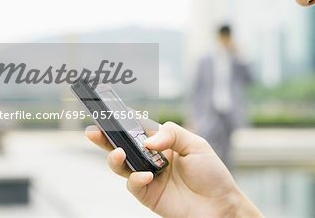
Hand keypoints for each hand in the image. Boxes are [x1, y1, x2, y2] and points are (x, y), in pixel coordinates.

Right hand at [85, 121, 262, 217]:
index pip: (138, 127)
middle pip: (123, 146)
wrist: (220, 205)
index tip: (107, 109)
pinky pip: (134, 185)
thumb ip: (172, 135)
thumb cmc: (211, 173)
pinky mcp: (149, 195)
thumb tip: (148, 141)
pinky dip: (136, 179)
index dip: (123, 119)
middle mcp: (152, 158)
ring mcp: (149, 177)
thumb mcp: (196, 145)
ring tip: (119, 153)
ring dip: (115, 158)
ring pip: (122, 166)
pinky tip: (146, 176)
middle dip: (106, 137)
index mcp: (163, 142)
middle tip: (93, 130)